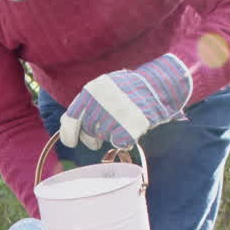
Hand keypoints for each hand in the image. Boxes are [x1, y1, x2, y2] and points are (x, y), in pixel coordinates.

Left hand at [59, 53, 191, 149]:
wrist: (160, 86)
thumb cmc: (132, 88)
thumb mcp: (106, 86)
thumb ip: (88, 102)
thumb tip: (68, 124)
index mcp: (91, 91)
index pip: (70, 119)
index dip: (68, 134)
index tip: (71, 142)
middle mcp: (99, 103)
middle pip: (87, 132)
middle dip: (92, 137)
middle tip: (100, 137)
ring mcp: (113, 116)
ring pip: (103, 138)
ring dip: (111, 135)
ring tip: (124, 121)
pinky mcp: (127, 129)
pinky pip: (119, 143)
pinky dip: (125, 140)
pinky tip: (132, 128)